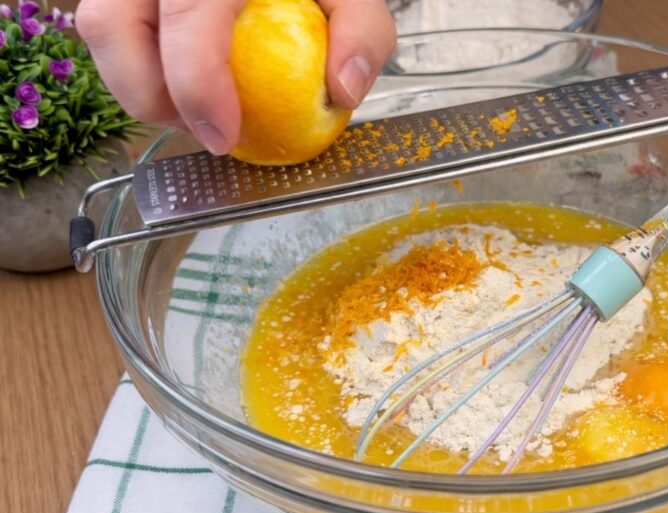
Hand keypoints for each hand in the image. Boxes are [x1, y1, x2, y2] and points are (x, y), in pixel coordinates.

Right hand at [76, 0, 395, 154]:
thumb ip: (362, 31)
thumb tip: (344, 90)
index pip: (187, 17)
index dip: (196, 85)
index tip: (224, 136)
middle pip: (111, 25)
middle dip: (151, 98)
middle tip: (206, 132)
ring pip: (100, 31)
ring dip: (141, 87)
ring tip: (198, 110)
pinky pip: (112, 33)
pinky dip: (144, 70)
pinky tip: (189, 87)